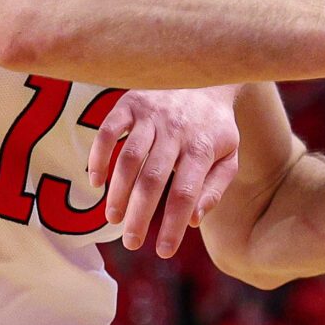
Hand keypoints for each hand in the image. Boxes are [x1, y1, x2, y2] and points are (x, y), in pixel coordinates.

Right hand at [86, 85, 241, 255]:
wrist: (205, 73)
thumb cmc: (214, 126)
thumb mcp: (228, 157)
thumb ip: (214, 189)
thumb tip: (193, 220)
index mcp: (202, 148)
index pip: (185, 194)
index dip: (172, 224)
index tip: (162, 251)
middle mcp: (176, 131)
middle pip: (153, 179)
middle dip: (139, 215)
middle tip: (131, 243)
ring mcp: (152, 115)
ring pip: (129, 158)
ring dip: (117, 191)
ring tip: (113, 218)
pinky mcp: (130, 103)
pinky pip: (108, 130)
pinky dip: (99, 157)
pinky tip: (96, 181)